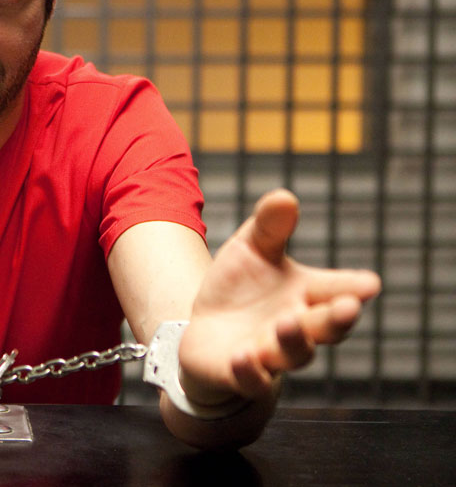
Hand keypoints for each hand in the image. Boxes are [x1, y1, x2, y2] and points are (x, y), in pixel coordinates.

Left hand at [178, 189, 380, 405]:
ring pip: (292, 355)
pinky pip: (250, 380)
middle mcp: (297, 327)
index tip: (370, 284)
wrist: (206, 329)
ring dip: (293, 341)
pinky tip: (243, 356)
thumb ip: (270, 226)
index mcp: (307, 294)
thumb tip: (284, 197)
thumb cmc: (240, 286)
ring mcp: (270, 354)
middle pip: (325, 327)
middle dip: (337, 319)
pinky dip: (250, 371)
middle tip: (347, 308)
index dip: (354, 288)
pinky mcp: (240, 374)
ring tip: (287, 322)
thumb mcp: (251, 248)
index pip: (338, 290)